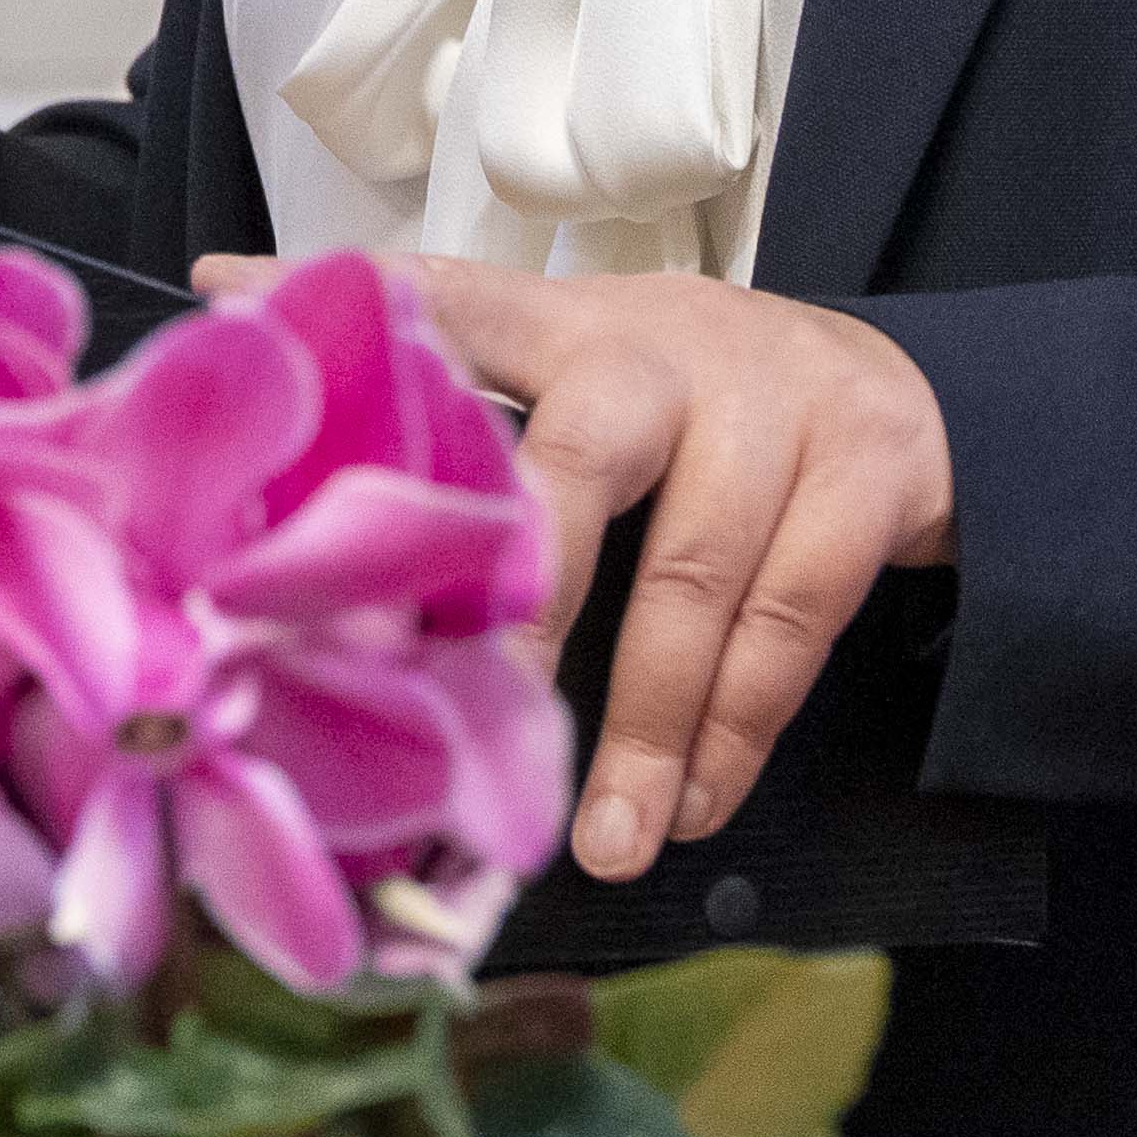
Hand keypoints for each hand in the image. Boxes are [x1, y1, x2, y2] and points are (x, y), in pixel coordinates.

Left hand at [200, 252, 952, 883]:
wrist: (913, 402)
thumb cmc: (710, 417)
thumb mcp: (602, 386)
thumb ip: (485, 427)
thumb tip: (299, 464)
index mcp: (574, 324)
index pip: (451, 295)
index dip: (344, 302)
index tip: (222, 304)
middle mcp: (664, 349)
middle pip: (577, 459)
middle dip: (519, 598)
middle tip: (466, 707)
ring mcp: (775, 405)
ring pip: (693, 577)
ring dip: (644, 726)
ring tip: (600, 841)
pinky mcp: (865, 472)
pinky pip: (790, 622)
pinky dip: (736, 734)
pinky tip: (690, 806)